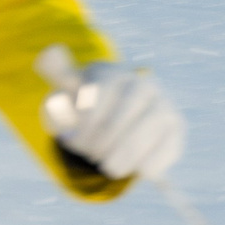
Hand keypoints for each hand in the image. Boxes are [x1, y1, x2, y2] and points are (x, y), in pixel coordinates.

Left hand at [36, 47, 185, 179]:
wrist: (120, 119)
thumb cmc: (90, 108)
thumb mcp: (69, 95)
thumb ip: (56, 74)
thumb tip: (48, 55)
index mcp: (114, 75)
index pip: (97, 98)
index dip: (82, 126)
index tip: (70, 141)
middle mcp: (144, 85)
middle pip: (122, 115)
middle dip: (101, 142)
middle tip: (90, 156)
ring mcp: (164, 105)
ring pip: (146, 130)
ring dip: (123, 156)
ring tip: (109, 168)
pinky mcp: (176, 129)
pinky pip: (166, 147)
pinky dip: (148, 164)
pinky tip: (135, 169)